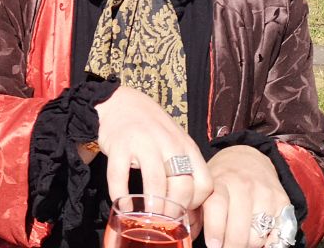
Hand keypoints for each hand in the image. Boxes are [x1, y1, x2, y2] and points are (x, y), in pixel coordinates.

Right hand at [94, 86, 212, 215]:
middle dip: (174, 211)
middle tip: (164, 222)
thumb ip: (183, 168)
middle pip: (182, 187)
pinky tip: (123, 205)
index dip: (195, 204)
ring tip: (147, 219)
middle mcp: (169, 144)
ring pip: (156, 183)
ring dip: (153, 207)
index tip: (183, 213)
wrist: (121, 102)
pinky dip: (121, 196)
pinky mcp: (120, 145)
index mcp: (187, 147)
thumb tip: (186, 208)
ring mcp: (144, 143)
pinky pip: (120, 176)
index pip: (204, 183)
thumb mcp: (175, 143)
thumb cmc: (151, 129)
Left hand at [192, 146, 290, 247]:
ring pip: (257, 236)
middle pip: (239, 230)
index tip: (212, 245)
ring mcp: (266, 195)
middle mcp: (245, 186)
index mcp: (221, 182)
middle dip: (230, 246)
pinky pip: (279, 235)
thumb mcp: (205, 188)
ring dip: (246, 245)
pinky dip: (270, 245)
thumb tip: (185, 234)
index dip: (215, 230)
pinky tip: (260, 243)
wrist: (249, 159)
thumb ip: (195, 210)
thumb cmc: (221, 180)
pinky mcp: (283, 203)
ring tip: (237, 240)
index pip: (218, 206)